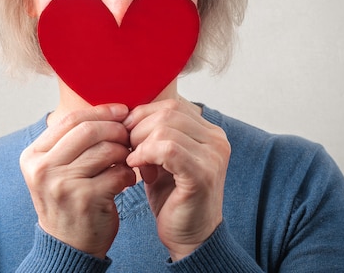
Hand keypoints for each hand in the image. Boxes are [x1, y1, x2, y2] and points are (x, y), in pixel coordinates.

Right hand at [20, 104, 135, 257]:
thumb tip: (109, 110)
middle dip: (116, 129)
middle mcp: (42, 169)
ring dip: (124, 153)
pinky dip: (128, 174)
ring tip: (127, 161)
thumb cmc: (67, 200)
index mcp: (33, 156)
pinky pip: (117, 173)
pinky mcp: (85, 199)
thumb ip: (72, 140)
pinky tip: (127, 180)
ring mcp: (62, 184)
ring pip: (106, 150)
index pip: (70, 120)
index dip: (100, 111)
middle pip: (89, 131)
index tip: (122, 111)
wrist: (68, 246)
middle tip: (129, 136)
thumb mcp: (55, 169)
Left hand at [124, 99, 229, 260]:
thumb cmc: (173, 198)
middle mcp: (217, 140)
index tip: (127, 134)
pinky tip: (136, 167)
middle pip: (168, 111)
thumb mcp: (162, 158)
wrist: (190, 238)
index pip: (172, 104)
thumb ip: (155, 134)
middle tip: (128, 149)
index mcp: (209, 132)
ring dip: (140, 143)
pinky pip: (168, 149)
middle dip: (139, 127)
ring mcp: (213, 156)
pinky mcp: (202, 174)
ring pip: (165, 128)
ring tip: (136, 163)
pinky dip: (145, 154)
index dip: (143, 115)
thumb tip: (129, 113)